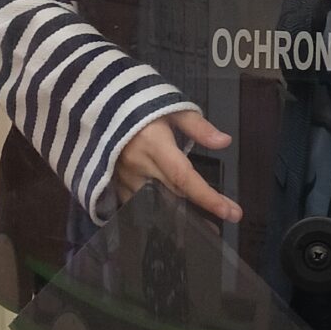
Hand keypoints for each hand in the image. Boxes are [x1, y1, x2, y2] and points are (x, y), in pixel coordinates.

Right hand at [113, 110, 241, 223]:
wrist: (100, 103)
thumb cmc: (139, 103)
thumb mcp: (171, 107)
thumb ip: (198, 126)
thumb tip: (225, 141)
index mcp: (154, 144)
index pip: (184, 177)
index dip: (207, 197)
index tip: (230, 212)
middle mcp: (138, 166)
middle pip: (173, 195)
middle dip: (198, 211)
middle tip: (222, 220)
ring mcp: (122, 178)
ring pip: (154, 204)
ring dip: (175, 214)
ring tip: (197, 226)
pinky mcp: (113, 182)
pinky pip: (136, 204)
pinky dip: (153, 210)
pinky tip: (166, 218)